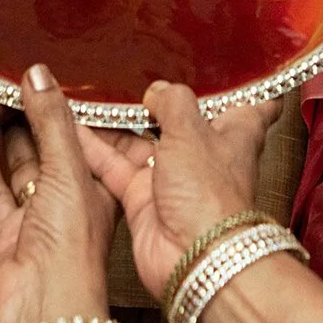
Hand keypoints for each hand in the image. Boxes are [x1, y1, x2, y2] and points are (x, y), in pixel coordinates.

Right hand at [0, 63, 117, 322]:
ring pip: (23, 168)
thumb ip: (51, 120)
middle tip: (10, 77)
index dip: (70, 103)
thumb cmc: (76, 247)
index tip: (48, 69)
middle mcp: (75, 198)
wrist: (43, 311)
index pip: (89, 132)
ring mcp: (41, 218)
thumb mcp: (71, 170)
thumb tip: (38, 71)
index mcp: (106, 181)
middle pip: (53, 148)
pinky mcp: (10, 235)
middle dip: (34, 116)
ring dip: (8, 139)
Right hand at [75, 82, 275, 301]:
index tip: (232, 63)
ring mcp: (171, 176)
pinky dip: (93, 148)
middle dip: (159, 97)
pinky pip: (113, 166)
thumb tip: (158, 90)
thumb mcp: (192, 131)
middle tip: (133, 66)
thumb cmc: (211, 198)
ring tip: (88, 89)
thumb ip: (173, 102)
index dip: (246, 83)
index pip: (252, 102)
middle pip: (181, 118)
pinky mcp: (142, 197)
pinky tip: (71, 125)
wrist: (195, 259)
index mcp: (234, 132)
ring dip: (117, 120)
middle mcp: (203, 152)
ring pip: (139, 139)